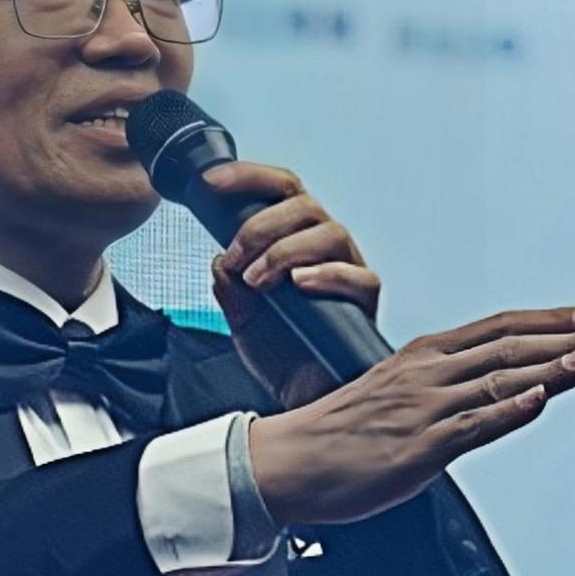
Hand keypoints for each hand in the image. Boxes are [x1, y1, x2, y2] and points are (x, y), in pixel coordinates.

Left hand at [204, 161, 379, 406]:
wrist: (302, 397)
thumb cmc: (280, 352)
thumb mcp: (240, 316)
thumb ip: (229, 285)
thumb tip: (221, 260)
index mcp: (294, 238)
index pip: (279, 190)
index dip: (247, 178)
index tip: (209, 183)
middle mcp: (324, 247)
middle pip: (304, 205)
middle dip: (260, 226)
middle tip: (236, 260)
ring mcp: (349, 271)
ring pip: (330, 232)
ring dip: (284, 251)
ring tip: (258, 282)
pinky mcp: (365, 302)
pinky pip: (358, 276)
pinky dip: (326, 275)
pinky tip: (298, 285)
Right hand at [249, 307, 574, 525]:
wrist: (287, 461)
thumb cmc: (335, 434)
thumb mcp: (388, 394)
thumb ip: (434, 389)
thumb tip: (478, 393)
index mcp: (418, 358)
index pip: (494, 329)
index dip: (546, 322)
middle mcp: (425, 376)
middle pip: (506, 349)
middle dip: (562, 340)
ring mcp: (424, 411)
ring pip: (499, 383)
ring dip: (552, 369)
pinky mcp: (418, 449)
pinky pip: (471, 427)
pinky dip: (507, 411)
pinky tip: (537, 401)